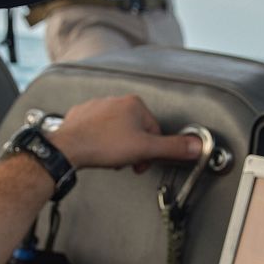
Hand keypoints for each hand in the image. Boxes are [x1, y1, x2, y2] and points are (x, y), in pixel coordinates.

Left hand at [49, 94, 201, 172]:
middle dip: (132, 149)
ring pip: (116, 131)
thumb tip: (195, 145)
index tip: (141, 162)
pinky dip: (99, 142)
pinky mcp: (81, 116)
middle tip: (125, 161)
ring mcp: (97, 107)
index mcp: (134, 104)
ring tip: (109, 157)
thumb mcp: (145, 149)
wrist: (67, 149)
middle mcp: (115, 101)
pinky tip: (96, 151)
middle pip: (135, 130)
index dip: (149, 151)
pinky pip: (97, 130)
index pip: (154, 130)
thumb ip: (172, 147)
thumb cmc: (102, 145)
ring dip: (116, 147)